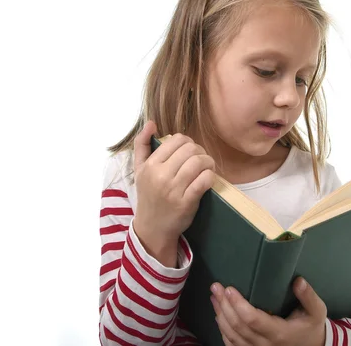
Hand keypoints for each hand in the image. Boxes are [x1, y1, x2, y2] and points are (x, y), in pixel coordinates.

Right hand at [132, 120, 214, 265]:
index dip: (188, 142)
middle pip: (190, 149)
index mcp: (150, 165)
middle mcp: (160, 176)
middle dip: (200, 151)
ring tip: (207, 168)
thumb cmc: (148, 195)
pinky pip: (205, 180)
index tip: (190, 152)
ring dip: (208, 162)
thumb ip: (141, 145)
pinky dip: (210, 176)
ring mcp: (174, 189)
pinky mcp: (186, 202)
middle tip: (201, 160)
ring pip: (199, 162)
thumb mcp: (139, 170)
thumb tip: (151, 122)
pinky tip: (208, 179)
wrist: (152, 228)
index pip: (176, 140)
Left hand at [210, 277, 326, 345]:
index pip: (253, 320)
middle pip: (238, 327)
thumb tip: (298, 280)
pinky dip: (222, 331)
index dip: (238, 305)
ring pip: (232, 337)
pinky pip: (233, 345)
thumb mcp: (316, 311)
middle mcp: (266, 345)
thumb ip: (308, 296)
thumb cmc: (311, 327)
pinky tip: (218, 316)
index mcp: (280, 333)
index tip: (229, 289)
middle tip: (216, 287)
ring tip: (214, 297)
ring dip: (220, 316)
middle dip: (224, 306)